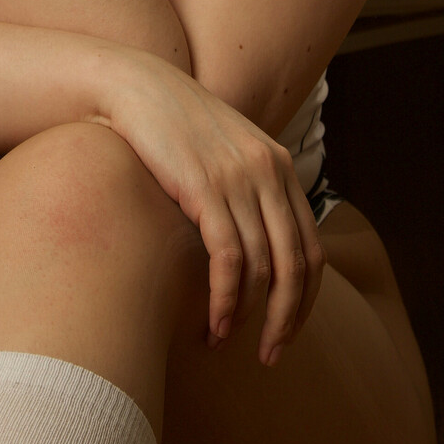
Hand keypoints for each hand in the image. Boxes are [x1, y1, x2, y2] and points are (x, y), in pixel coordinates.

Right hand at [92, 54, 325, 363]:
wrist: (132, 87)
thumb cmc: (169, 128)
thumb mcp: (221, 155)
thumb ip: (243, 191)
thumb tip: (249, 250)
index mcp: (280, 166)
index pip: (312, 248)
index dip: (304, 299)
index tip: (286, 332)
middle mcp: (269, 172)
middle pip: (297, 265)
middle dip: (287, 320)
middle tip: (270, 357)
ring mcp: (240, 179)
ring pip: (263, 268)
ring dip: (249, 317)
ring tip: (226, 342)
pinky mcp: (206, 188)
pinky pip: (229, 259)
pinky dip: (226, 300)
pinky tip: (214, 323)